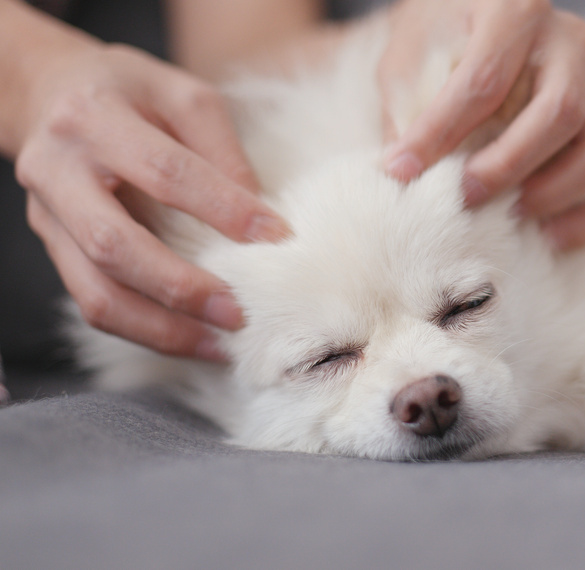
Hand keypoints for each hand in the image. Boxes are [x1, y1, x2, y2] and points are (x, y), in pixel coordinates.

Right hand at [14, 42, 290, 359]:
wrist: (48, 92)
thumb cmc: (129, 91)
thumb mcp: (180, 94)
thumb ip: (220, 147)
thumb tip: (258, 213)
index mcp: (93, 118)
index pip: (163, 171)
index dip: (221, 207)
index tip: (275, 235)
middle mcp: (57, 170)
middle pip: (115, 244)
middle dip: (181, 287)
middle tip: (239, 313)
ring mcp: (48, 216)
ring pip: (95, 291)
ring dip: (161, 328)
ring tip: (218, 345)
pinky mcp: (53, 247)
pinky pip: (92, 302)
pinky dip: (144, 330)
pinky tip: (191, 339)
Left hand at [379, 0, 584, 249]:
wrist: (475, 21)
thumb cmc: (440, 37)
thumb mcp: (410, 54)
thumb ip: (407, 105)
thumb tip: (404, 172)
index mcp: (516, 10)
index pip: (485, 79)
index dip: (441, 131)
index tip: (402, 170)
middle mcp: (568, 42)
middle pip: (560, 111)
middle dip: (508, 165)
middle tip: (463, 196)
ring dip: (555, 192)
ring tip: (506, 216)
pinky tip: (544, 236)